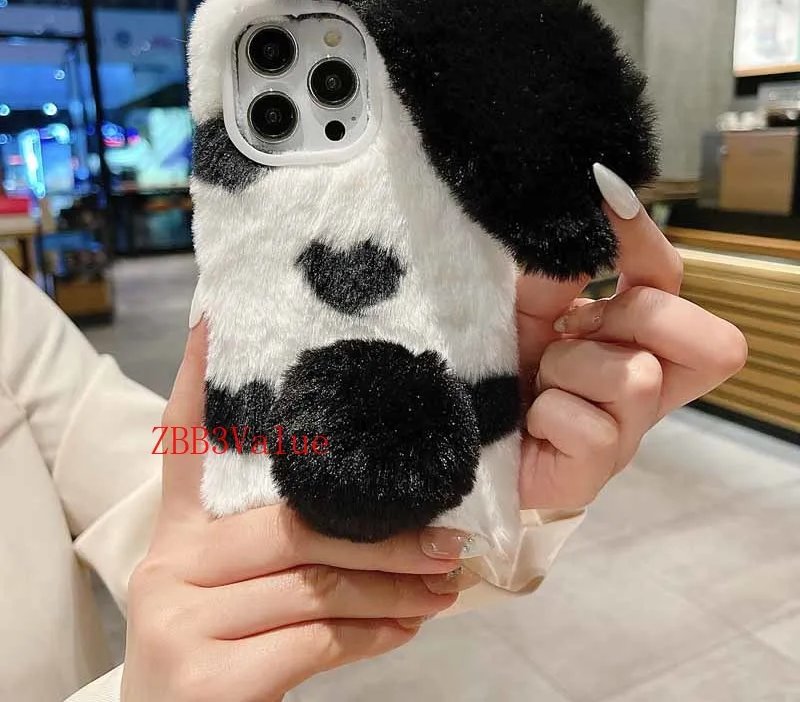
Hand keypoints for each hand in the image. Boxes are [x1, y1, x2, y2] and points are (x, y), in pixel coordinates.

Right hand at [122, 323, 477, 701]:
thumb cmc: (218, 644)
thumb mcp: (233, 584)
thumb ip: (282, 541)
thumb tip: (382, 508)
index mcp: (176, 529)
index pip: (184, 440)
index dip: (198, 378)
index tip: (214, 317)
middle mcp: (169, 562)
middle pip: (296, 526)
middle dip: (383, 537)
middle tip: (449, 539)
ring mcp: (180, 619)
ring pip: (317, 585)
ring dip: (395, 587)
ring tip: (446, 583)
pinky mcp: (207, 679)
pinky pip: (317, 640)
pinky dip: (375, 635)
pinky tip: (410, 627)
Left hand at [515, 165, 747, 509]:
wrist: (462, 433)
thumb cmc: (498, 368)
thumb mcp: (525, 308)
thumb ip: (561, 272)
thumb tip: (595, 212)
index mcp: (633, 339)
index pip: (672, 282)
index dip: (646, 240)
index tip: (607, 202)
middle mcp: (645, 385)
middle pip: (712, 342)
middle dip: (634, 317)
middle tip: (572, 327)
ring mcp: (626, 434)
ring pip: (638, 377)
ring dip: (570, 366)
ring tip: (538, 380)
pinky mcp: (595, 471)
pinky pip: (589, 425)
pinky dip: (548, 411)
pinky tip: (529, 418)